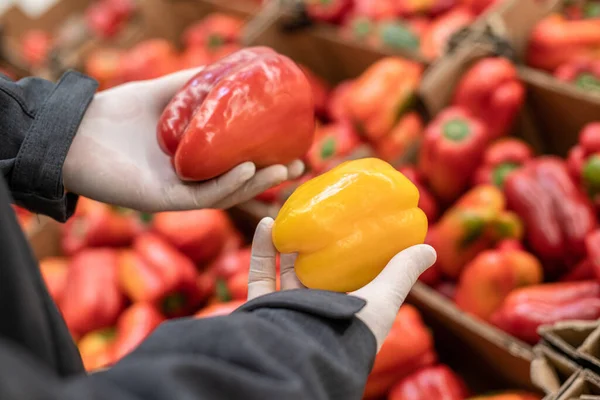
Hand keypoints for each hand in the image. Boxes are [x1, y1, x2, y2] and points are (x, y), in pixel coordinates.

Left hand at [63, 69, 303, 211]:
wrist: (74, 129)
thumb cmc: (115, 114)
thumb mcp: (164, 94)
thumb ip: (193, 85)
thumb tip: (230, 68)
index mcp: (193, 161)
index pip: (237, 166)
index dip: (267, 162)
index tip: (295, 149)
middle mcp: (189, 180)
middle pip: (239, 184)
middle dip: (271, 179)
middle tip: (300, 165)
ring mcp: (177, 192)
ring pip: (225, 194)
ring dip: (256, 183)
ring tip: (282, 169)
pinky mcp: (162, 200)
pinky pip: (201, 195)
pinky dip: (226, 184)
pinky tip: (247, 169)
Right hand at [247, 217, 436, 349]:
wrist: (305, 354)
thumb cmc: (351, 330)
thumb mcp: (385, 298)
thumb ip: (402, 272)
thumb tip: (429, 249)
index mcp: (347, 309)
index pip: (352, 277)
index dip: (351, 253)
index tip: (351, 224)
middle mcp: (317, 310)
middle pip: (315, 271)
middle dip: (315, 244)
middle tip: (318, 215)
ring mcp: (289, 309)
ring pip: (285, 270)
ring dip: (286, 241)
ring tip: (291, 213)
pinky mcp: (264, 308)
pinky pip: (260, 275)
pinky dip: (262, 249)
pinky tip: (267, 223)